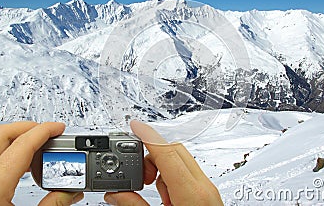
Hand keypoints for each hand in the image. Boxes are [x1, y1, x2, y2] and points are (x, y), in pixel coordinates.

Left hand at [0, 121, 83, 205]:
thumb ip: (53, 205)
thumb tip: (71, 193)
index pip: (22, 143)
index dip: (44, 131)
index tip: (58, 128)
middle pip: (2, 134)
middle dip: (28, 128)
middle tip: (49, 133)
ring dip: (18, 140)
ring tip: (39, 150)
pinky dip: (8, 154)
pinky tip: (22, 167)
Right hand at [104, 120, 222, 205]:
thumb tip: (116, 195)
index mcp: (192, 193)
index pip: (168, 152)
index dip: (149, 135)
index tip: (134, 125)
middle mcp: (203, 186)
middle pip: (175, 152)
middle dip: (151, 154)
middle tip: (135, 170)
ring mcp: (207, 190)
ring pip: (179, 163)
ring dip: (160, 169)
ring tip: (150, 190)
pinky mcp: (206, 194)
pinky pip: (185, 175)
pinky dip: (170, 180)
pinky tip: (164, 198)